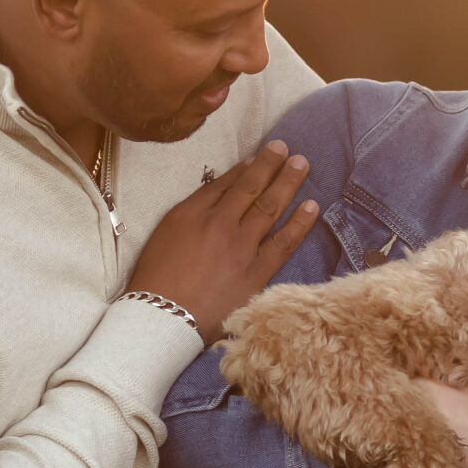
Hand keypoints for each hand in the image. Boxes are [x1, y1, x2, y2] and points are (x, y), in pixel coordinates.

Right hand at [123, 141, 319, 341]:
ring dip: (289, 183)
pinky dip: (299, 224)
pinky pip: (283, 243)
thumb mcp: (164, 235)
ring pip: (270, 208)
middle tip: (286, 149)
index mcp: (192, 213)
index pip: (226, 183)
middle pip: (251, 188)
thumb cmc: (155, 281)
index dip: (247, 167)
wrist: (161, 318)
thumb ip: (192, 213)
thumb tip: (217, 196)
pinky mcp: (255, 273)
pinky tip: (312, 207)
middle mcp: (219, 223)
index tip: (261, 155)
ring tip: (302, 165)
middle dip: (271, 165)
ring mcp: (240, 247)